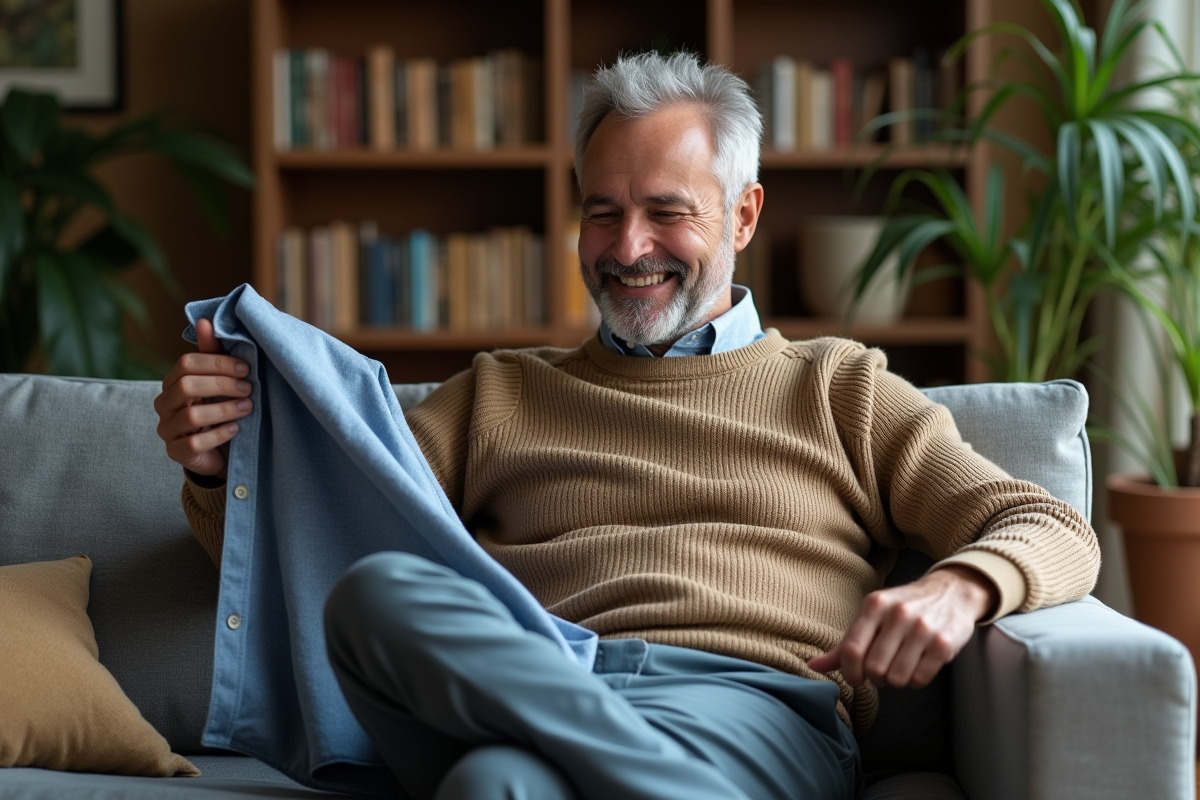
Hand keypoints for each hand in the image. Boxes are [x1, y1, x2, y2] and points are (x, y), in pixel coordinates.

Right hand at [154, 318, 252, 478]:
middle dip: (222, 385)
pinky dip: (219, 434)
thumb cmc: (219, 409)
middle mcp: (164, 404)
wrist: (220, 451)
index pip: (187, 363)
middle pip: (186, 386)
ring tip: (247, 408)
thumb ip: (212, 354)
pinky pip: (194, 443)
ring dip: (224, 409)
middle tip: (248, 388)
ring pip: (191, 415)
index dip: (217, 363)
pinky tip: (236, 430)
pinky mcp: (176, 452)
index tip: (246, 368)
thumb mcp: (219, 381)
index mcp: (173, 381)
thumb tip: (205, 321)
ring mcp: (167, 429)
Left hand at [807, 565, 997, 688]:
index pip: (851, 650)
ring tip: (900, 667)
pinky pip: (921, 679)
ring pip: (897, 678)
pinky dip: (916, 681)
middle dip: (876, 678)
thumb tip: (813, 666)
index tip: (856, 678)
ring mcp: (923, 628)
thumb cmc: (903, 609)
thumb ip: (844, 645)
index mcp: (874, 605)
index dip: (850, 672)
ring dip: (896, 681)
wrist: (951, 592)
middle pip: (874, 669)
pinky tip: (918, 666)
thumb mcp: (872, 617)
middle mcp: (898, 614)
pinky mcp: (944, 644)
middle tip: (883, 671)